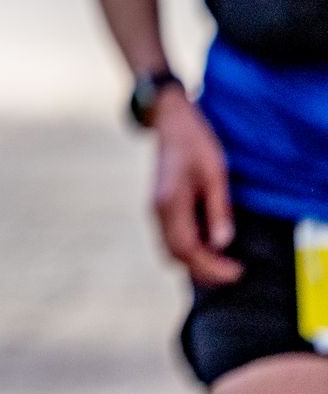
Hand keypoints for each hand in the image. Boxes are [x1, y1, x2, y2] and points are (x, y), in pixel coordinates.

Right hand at [149, 93, 242, 286]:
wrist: (171, 122)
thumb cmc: (196, 144)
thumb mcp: (215, 174)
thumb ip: (218, 210)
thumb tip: (222, 244)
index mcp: (170, 203)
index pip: (187, 249)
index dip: (212, 266)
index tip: (237, 271)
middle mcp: (158, 210)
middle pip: (175, 255)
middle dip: (204, 270)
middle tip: (233, 271)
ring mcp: (156, 209)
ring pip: (170, 249)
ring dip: (196, 261)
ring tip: (225, 262)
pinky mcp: (160, 207)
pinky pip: (171, 238)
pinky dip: (189, 249)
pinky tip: (211, 244)